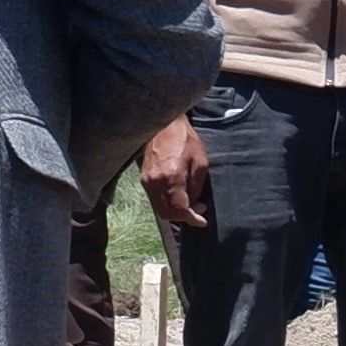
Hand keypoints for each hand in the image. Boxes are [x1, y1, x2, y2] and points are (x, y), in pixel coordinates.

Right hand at [138, 117, 211, 232]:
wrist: (164, 124)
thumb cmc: (186, 139)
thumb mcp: (201, 163)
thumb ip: (196, 187)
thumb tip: (194, 204)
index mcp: (172, 178)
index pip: (180, 209)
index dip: (192, 219)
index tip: (202, 221)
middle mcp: (156, 182)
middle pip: (168, 213)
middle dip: (184, 217)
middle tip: (198, 211)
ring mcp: (147, 181)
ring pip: (160, 208)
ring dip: (175, 211)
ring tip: (190, 203)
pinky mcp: (143, 178)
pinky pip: (155, 199)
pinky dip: (167, 203)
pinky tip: (178, 196)